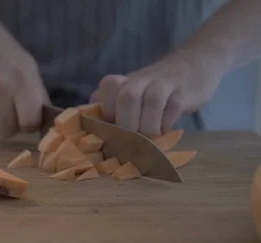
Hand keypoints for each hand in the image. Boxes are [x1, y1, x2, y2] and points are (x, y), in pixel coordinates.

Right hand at [0, 23, 49, 137]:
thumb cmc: (6, 54)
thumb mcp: (29, 68)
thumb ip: (36, 96)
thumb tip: (43, 124)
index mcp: (23, 80)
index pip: (29, 122)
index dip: (30, 124)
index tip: (28, 118)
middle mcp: (1, 87)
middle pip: (8, 130)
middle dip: (11, 124)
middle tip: (11, 111)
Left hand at [90, 47, 228, 135]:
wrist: (196, 61)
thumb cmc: (157, 84)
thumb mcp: (133, 89)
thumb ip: (112, 102)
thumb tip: (89, 118)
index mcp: (126, 80)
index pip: (108, 86)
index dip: (107, 108)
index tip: (112, 125)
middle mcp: (143, 79)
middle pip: (127, 97)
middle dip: (127, 123)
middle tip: (132, 139)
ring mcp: (165, 84)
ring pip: (151, 101)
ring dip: (148, 125)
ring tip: (149, 136)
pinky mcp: (185, 92)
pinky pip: (174, 107)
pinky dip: (166, 123)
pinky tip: (165, 128)